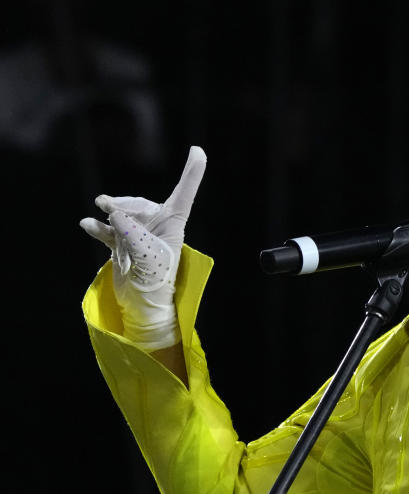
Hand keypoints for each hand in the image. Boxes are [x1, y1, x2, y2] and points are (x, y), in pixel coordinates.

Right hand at [81, 146, 206, 349]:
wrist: (142, 303)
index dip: (192, 172)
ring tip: (104, 222)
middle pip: (137, 202)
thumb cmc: (156, 282)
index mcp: (174, 223)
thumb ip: (132, 233)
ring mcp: (137, 231)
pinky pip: (106, 228)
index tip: (198, 150)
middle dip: (123, 206)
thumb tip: (113, 214)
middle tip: (113, 215)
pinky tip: (87, 224)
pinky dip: (97, 226)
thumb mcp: (148, 258)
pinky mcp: (121, 241)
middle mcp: (156, 223)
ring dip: (111, 216)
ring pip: (120, 213)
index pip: (184, 193)